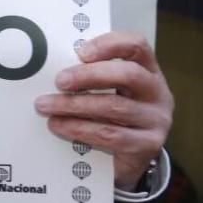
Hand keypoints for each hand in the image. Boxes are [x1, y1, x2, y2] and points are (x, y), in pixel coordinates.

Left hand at [34, 32, 173, 189]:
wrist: (130, 158)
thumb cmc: (113, 116)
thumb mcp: (108, 91)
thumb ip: (91, 77)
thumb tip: (51, 68)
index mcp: (148, 70)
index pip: (137, 46)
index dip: (109, 45)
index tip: (80, 52)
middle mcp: (157, 92)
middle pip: (128, 74)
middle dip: (89, 75)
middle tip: (59, 81)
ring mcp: (156, 119)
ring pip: (114, 107)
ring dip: (74, 105)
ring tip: (45, 105)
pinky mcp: (148, 144)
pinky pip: (110, 134)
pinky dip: (79, 128)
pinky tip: (58, 125)